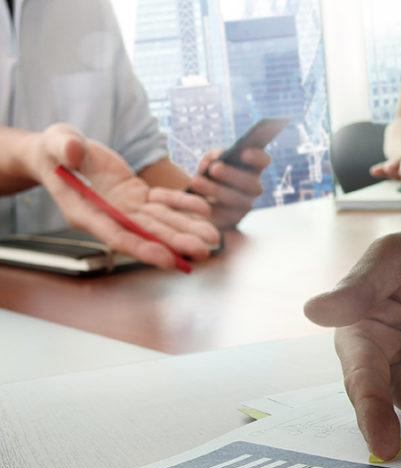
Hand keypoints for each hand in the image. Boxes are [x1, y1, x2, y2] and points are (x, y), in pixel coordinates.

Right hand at [35, 127, 219, 269]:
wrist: (61, 153)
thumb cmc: (54, 150)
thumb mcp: (55, 143)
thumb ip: (65, 147)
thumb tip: (74, 151)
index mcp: (85, 212)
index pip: (116, 235)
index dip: (141, 247)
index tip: (166, 258)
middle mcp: (109, 215)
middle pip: (146, 234)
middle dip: (175, 243)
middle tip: (204, 251)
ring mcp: (125, 208)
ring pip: (160, 222)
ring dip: (187, 230)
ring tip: (213, 239)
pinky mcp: (137, 196)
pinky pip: (163, 202)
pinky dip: (183, 204)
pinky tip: (204, 210)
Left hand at [191, 148, 269, 227]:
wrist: (196, 201)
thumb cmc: (207, 176)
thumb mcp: (208, 162)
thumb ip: (212, 156)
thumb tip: (216, 159)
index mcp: (252, 169)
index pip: (263, 161)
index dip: (257, 156)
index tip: (243, 153)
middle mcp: (254, 188)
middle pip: (251, 183)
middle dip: (232, 175)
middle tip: (214, 168)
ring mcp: (245, 205)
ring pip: (238, 200)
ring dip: (216, 190)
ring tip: (196, 182)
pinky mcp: (232, 220)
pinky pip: (224, 215)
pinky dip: (209, 206)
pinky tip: (195, 199)